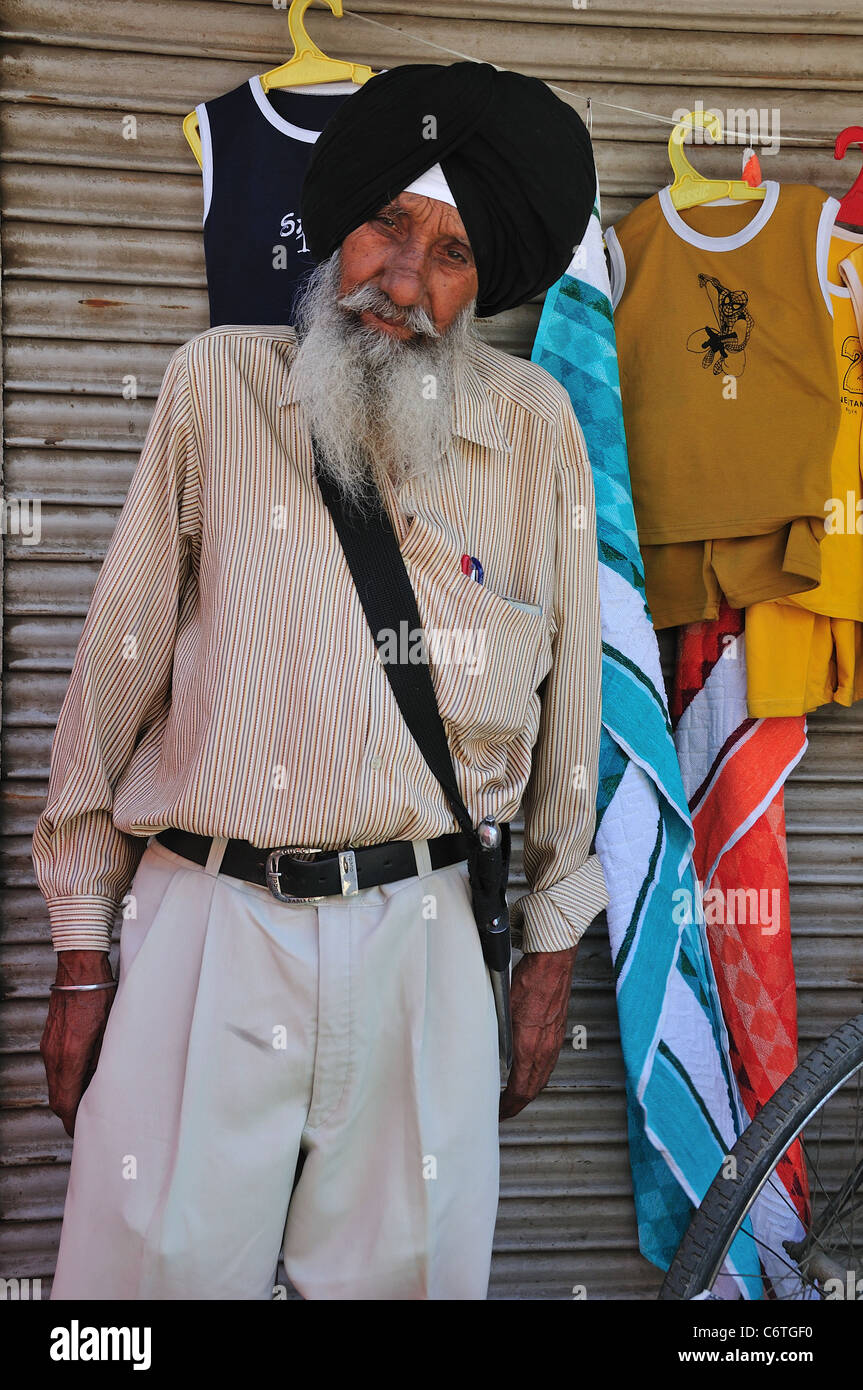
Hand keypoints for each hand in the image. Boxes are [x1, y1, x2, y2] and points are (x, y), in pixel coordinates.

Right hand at [40, 950, 115, 1137]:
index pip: (66, 1103)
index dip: (74, 1121)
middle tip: (88, 1122)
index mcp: (71, 1056)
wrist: (80, 969)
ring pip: (55, 1085)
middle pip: (58, 1098)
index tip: (84, 1131)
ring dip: (68, 1097)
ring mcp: (49, 1047)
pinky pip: (55, 1069)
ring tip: (88, 1102)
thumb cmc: (102, 996)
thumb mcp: (113, 1031)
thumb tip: (108, 1083)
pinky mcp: (50, 1040)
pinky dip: (66, 1080)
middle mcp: (54, 1055)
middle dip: (71, 1114)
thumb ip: (106, 1060)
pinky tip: (83, 1078)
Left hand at [499, 944, 576, 1119]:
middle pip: (533, 1089)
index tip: (499, 1114)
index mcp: (529, 1048)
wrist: (553, 964)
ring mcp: (554, 1041)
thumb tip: (480, 1044)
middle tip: (505, 1110)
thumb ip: (494, 1032)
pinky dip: (537, 1074)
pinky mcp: (557, 1032)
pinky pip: (548, 1063)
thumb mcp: (501, 1010)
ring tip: (515, 1095)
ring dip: (529, 1090)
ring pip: (542, 1077)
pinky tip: (529, 1070)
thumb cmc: (529, 982)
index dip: (509, 1107)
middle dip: (519, 1103)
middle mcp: (545, 1049)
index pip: (520, 1091)